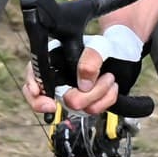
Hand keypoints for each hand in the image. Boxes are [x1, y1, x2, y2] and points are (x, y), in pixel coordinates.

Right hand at [22, 25, 142, 115]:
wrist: (123, 54)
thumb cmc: (105, 46)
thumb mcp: (99, 45)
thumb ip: (90, 59)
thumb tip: (84, 84)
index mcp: (53, 60)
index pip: (33, 76)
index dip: (34, 92)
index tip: (49, 102)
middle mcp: (59, 79)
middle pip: (54, 99)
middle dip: (80, 95)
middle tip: (98, 85)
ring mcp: (72, 93)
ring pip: (77, 107)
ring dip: (99, 94)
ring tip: (110, 78)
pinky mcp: (86, 103)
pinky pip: (92, 110)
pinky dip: (106, 100)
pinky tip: (112, 87)